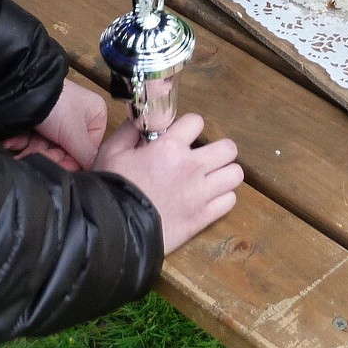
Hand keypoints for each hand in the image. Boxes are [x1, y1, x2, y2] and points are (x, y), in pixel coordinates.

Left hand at [2, 79, 107, 171]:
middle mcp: (79, 116)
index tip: (57, 169)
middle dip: (46, 156)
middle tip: (33, 158)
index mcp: (95, 115)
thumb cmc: (57, 109)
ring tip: (19, 153)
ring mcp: (57, 117)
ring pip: (47, 145)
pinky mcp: (39, 118)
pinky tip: (12, 143)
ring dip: (32, 151)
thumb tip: (98, 173)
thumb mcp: (73, 133)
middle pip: (65, 149)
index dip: (71, 162)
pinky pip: (34, 137)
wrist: (23, 89)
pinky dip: (23, 142)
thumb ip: (86, 156)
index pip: (86, 148)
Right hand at [94, 113, 242, 254]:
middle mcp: (192, 167)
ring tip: (210, 178)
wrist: (113, 229)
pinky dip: (222, 198)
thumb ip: (130, 131)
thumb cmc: (112, 188)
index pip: (197, 122)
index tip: (182, 136)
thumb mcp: (112, 151)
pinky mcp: (203, 217)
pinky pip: (230, 201)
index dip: (189, 127)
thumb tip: (141, 118)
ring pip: (235, 175)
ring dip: (224, 174)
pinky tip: (208, 198)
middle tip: (203, 157)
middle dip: (217, 150)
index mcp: (170, 147)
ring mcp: (201, 193)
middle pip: (228, 148)